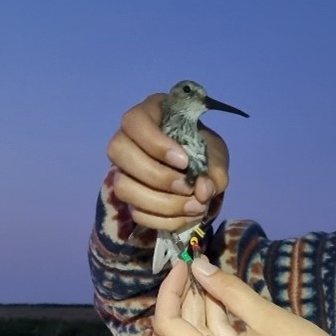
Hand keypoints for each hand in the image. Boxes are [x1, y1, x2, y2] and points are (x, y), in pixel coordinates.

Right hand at [105, 94, 230, 231]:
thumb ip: (215, 168)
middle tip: (188, 187)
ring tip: (194, 206)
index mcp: (147, 115)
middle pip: (119, 153)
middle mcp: (125, 139)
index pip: (134, 122)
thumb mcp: (215, 151)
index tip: (184, 161)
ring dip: (160, 203)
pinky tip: (187, 216)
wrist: (200, 169)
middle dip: (157, 176)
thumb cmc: (202, 149)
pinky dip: (164, 220)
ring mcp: (122, 170)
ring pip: (122, 187)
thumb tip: (202, 190)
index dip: (156, 144)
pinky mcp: (129, 197)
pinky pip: (135, 212)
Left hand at [151, 257, 335, 335]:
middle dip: (177, 302)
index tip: (184, 264)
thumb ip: (227, 289)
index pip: (167, 325)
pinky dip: (209, 326)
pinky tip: (220, 299)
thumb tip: (198, 266)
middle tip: (194, 272)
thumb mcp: (264, 315)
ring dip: (193, 312)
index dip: (170, 290)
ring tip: (209, 278)